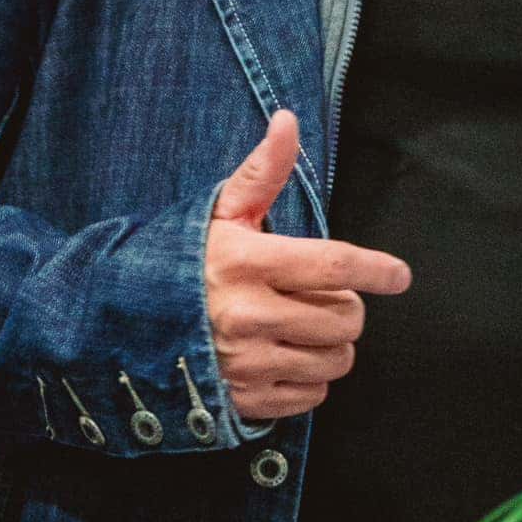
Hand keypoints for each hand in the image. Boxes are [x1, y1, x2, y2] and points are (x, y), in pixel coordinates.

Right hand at [205, 108, 411, 423]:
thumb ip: (264, 170)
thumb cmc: (182, 261)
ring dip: (332, 343)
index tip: (399, 276)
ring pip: (336, 359)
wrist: (121, 323)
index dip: (376, 270)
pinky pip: (313, 395)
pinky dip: (310, 378)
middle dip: (344, 304)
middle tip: (315, 294)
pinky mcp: (244, 402)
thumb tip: (288, 120)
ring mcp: (246, 364)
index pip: (334, 265)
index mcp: (246, 262)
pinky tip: (284, 355)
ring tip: (302, 325)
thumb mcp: (221, 212)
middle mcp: (248, 316)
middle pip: (345, 317)